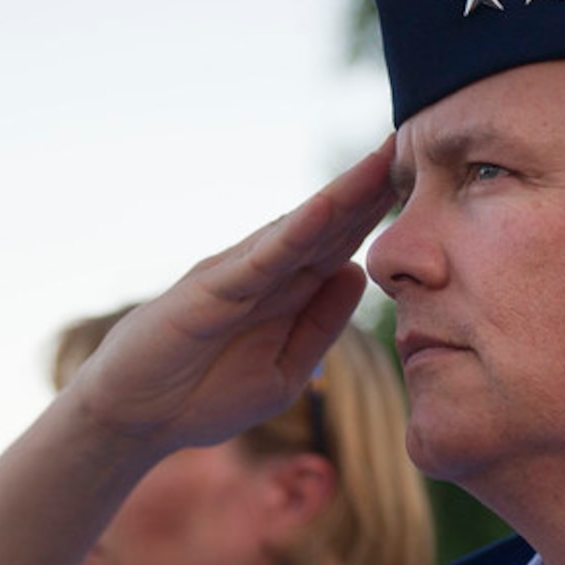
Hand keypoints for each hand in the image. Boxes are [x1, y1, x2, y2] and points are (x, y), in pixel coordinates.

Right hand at [65, 139, 395, 451]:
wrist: (135, 419)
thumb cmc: (203, 396)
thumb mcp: (285, 371)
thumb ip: (320, 326)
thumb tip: (356, 272)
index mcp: (287, 294)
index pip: (343, 245)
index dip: (383, 216)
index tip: (430, 185)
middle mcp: (265, 273)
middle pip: (330, 224)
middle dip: (373, 188)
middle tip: (417, 144)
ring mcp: (237, 276)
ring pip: (300, 229)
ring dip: (343, 195)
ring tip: (384, 158)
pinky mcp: (209, 290)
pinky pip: (260, 259)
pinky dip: (293, 234)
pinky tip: (327, 208)